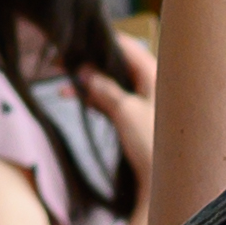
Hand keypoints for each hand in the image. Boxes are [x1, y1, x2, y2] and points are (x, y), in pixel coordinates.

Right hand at [71, 33, 159, 215]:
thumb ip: (104, 88)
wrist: (165, 183)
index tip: (75, 42)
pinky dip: (97, 98)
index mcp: (156, 73)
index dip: (99, 41)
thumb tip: (84, 71)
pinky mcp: (139, 115)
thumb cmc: (152, 143)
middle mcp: (153, 82)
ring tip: (62, 88)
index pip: (126, 46)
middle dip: (89, 64)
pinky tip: (77, 99)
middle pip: (116, 64)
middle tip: (60, 64)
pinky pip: (114, 99)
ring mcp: (145, 99)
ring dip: (89, 84)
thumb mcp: (125, 111)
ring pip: (113, 82)